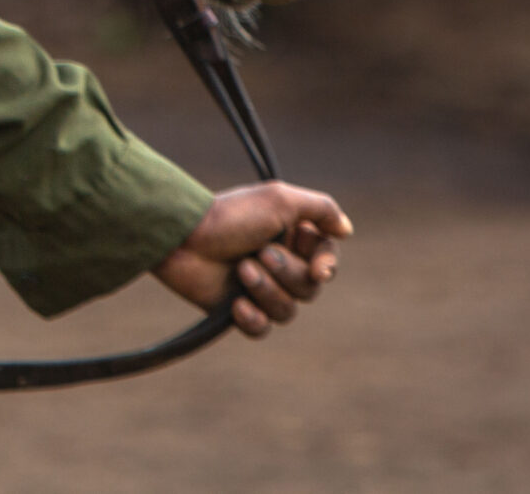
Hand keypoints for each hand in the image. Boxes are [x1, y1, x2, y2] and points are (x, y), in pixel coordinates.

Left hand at [151, 182, 350, 336]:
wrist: (182, 239)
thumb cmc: (229, 216)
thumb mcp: (279, 200)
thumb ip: (320, 209)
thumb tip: (347, 230)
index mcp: (291, 236)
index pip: (326, 259)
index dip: (325, 266)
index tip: (319, 270)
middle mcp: (279, 263)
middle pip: (308, 288)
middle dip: (286, 272)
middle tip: (258, 252)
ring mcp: (259, 288)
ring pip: (287, 311)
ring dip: (266, 290)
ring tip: (240, 269)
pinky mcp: (238, 309)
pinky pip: (262, 329)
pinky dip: (252, 318)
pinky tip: (237, 304)